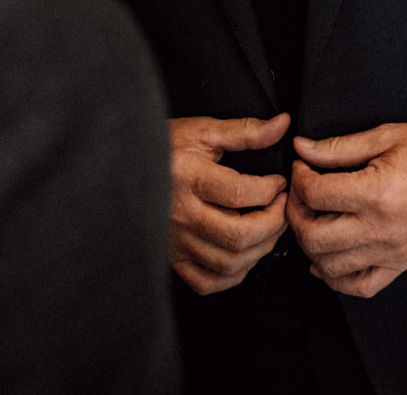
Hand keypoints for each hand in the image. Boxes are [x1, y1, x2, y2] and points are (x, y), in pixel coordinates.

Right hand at [168, 113, 290, 294]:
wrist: (125, 166)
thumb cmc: (164, 147)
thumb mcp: (204, 131)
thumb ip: (246, 131)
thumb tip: (281, 125)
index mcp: (189, 178)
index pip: (240, 194)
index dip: (271, 190)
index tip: (278, 183)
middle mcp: (182, 214)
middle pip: (239, 235)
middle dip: (273, 222)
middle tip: (280, 206)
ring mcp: (177, 240)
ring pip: (229, 262)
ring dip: (260, 249)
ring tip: (267, 228)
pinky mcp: (173, 258)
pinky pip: (207, 282)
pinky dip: (233, 275)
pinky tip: (243, 254)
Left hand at [286, 122, 406, 297]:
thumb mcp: (387, 135)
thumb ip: (339, 147)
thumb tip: (303, 148)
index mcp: (377, 193)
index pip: (315, 195)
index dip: (299, 177)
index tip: (303, 167)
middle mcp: (381, 229)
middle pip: (313, 236)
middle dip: (295, 212)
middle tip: (301, 194)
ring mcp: (391, 252)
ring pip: (329, 266)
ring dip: (310, 245)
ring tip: (315, 220)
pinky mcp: (401, 264)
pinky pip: (360, 286)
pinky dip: (335, 278)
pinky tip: (327, 259)